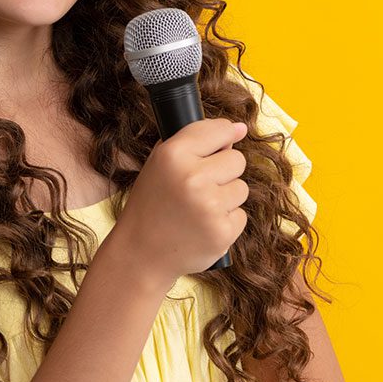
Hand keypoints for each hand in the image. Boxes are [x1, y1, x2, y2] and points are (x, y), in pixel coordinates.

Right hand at [116, 118, 248, 279]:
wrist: (141, 253)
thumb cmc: (153, 204)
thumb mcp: (160, 164)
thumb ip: (196, 140)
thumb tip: (241, 128)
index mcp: (173, 154)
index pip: (220, 130)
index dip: (220, 139)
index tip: (214, 150)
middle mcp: (192, 178)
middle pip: (237, 160)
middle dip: (222, 172)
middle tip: (196, 188)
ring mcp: (209, 206)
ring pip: (242, 188)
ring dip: (225, 198)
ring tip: (197, 209)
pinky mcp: (222, 231)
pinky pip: (241, 215)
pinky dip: (225, 221)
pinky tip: (202, 226)